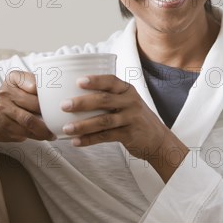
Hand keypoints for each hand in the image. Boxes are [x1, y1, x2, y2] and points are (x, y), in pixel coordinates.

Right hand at [0, 70, 55, 141]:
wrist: (3, 110)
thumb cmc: (22, 94)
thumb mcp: (29, 82)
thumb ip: (42, 82)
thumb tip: (64, 89)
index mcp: (14, 78)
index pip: (33, 83)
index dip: (46, 91)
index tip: (58, 96)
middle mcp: (6, 93)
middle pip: (32, 103)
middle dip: (48, 111)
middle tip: (62, 115)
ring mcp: (4, 109)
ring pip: (28, 120)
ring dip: (44, 128)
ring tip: (56, 130)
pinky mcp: (5, 125)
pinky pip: (25, 132)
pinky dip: (38, 135)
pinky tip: (48, 135)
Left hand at [61, 75, 187, 181]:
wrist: (157, 139)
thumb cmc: (134, 117)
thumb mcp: (127, 102)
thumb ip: (108, 97)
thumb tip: (73, 95)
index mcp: (127, 90)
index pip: (111, 81)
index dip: (95, 80)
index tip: (79, 81)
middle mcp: (131, 102)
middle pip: (105, 100)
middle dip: (83, 102)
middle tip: (65, 105)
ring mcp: (131, 118)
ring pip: (104, 120)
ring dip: (83, 125)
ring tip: (67, 128)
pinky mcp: (130, 134)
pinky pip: (106, 137)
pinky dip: (89, 140)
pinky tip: (76, 141)